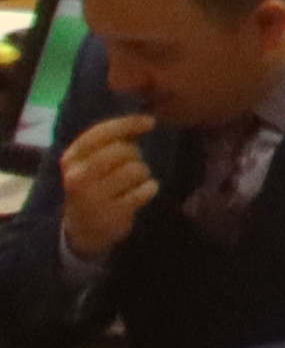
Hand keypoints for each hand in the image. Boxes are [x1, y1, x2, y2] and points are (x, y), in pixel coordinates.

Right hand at [56, 112, 155, 262]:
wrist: (84, 228)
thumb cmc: (94, 185)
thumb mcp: (90, 162)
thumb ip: (111, 140)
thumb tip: (145, 119)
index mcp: (71, 159)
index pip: (100, 133)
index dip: (128, 124)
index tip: (150, 122)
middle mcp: (78, 177)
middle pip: (122, 150)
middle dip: (134, 154)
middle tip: (130, 164)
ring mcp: (94, 197)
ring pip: (136, 169)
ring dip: (142, 174)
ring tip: (132, 182)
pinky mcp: (112, 213)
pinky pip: (145, 190)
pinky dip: (150, 188)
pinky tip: (142, 192)